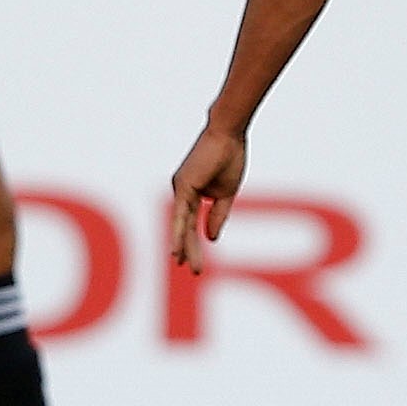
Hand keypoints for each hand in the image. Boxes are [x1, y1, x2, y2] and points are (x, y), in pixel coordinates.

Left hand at [169, 124, 246, 274]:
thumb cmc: (229, 158)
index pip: (192, 225)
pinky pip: (181, 214)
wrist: (229, 134)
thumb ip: (217, 216)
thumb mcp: (226, 194)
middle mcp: (183, 193)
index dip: (194, 244)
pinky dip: (178, 233)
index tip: (196, 264)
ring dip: (183, 246)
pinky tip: (176, 250)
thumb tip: (210, 239)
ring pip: (180, 224)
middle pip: (185, 227)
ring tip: (183, 265)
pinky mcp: (184, 185)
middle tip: (194, 271)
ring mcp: (181, 189)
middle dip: (189, 250)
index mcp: (192, 194)